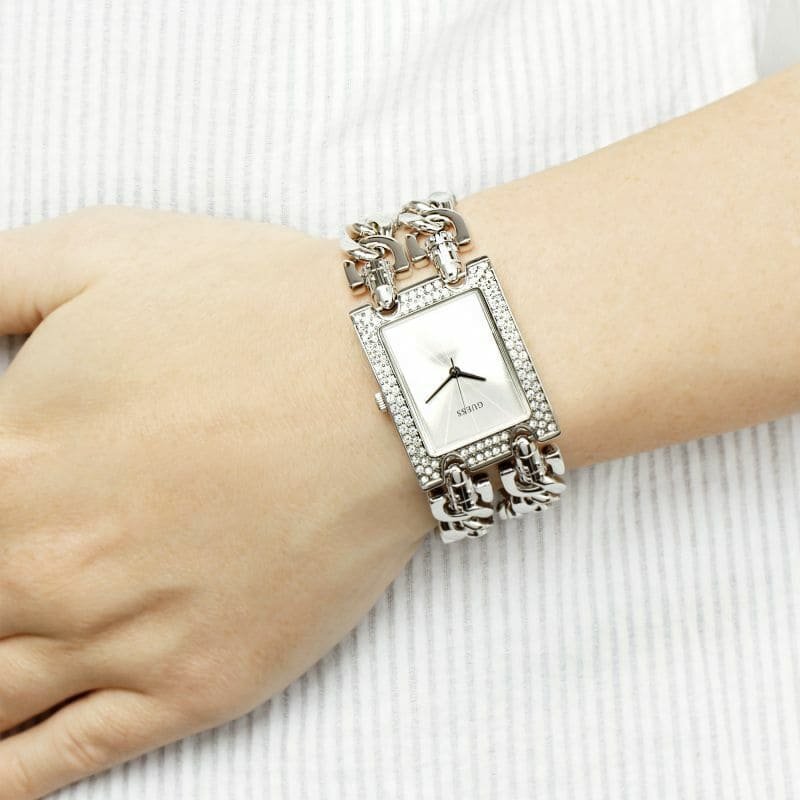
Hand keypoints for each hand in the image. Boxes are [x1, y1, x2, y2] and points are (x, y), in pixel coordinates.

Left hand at [0, 207, 425, 798]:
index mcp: (10, 457)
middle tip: (12, 565)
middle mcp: (47, 566)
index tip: (4, 497)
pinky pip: (59, 761)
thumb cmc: (258, 308)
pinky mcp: (197, 685)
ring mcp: (122, 639)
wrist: (398, 381)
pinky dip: (5, 775)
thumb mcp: (96, 251)